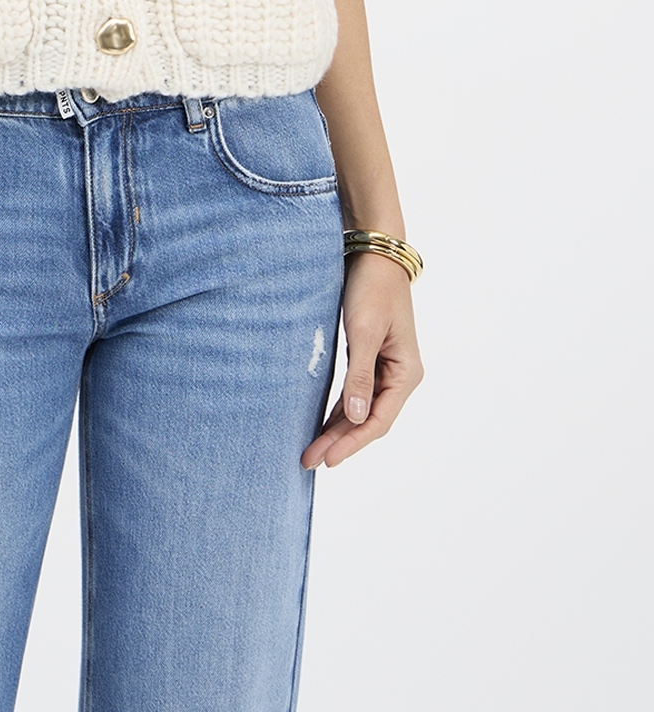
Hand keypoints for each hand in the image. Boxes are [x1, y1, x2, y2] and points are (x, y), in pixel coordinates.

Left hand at [302, 251, 422, 468]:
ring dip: (338, 430)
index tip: (326, 459)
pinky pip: (356, 394)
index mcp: (406, 372)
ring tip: (312, 449)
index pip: (378, 420)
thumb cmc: (372, 288)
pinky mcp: (372, 359)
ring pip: (361, 410)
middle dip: (340, 441)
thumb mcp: (364, 331)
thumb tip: (355, 417)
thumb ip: (360, 375)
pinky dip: (340, 410)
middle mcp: (400, 376)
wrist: (374, 254)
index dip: (351, 442)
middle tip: (308, 461)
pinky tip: (324, 424)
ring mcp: (387, 369)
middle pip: (369, 420)